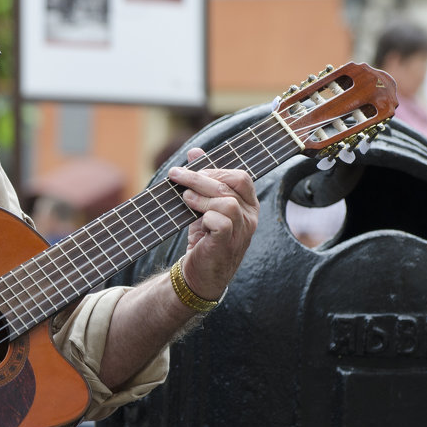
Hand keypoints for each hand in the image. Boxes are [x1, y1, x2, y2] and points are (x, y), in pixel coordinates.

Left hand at [166, 147, 259, 300]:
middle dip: (200, 177)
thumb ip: (203, 179)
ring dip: (201, 196)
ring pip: (227, 202)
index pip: (241, 177)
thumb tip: (195, 152)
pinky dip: (205, 216)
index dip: (216, 169)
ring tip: (185, 198)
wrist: (198, 274)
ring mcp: (241, 232)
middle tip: (176, 175)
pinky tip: (195, 219)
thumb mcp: (204, 205)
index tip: (192, 169)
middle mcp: (250, 217)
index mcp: (247, 205)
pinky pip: (221, 222)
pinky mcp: (227, 244)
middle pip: (231, 185)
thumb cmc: (204, 238)